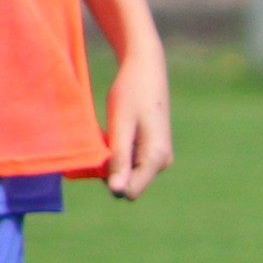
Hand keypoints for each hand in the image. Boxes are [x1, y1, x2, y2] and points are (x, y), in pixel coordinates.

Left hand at [103, 50, 171, 200]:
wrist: (146, 69)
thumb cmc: (131, 93)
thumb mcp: (120, 126)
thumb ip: (120, 160)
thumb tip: (118, 193)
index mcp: (157, 158)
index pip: (130, 191)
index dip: (109, 179)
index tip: (99, 155)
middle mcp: (162, 162)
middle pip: (128, 183)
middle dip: (109, 170)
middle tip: (103, 139)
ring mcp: (160, 157)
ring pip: (127, 173)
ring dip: (112, 160)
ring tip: (109, 132)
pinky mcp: (154, 150)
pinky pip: (130, 163)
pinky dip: (117, 153)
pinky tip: (115, 132)